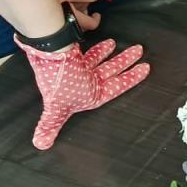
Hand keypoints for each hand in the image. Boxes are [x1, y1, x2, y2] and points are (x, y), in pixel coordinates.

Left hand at [19, 36, 149, 150]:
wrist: (52, 60)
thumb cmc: (60, 87)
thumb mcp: (56, 111)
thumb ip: (50, 125)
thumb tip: (41, 144)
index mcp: (94, 93)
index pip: (118, 86)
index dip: (131, 79)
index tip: (145, 68)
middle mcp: (91, 79)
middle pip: (112, 69)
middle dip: (125, 61)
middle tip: (139, 50)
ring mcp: (83, 67)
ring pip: (99, 59)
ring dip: (107, 52)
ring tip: (114, 43)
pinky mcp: (73, 56)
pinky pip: (84, 53)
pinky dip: (90, 48)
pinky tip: (94, 42)